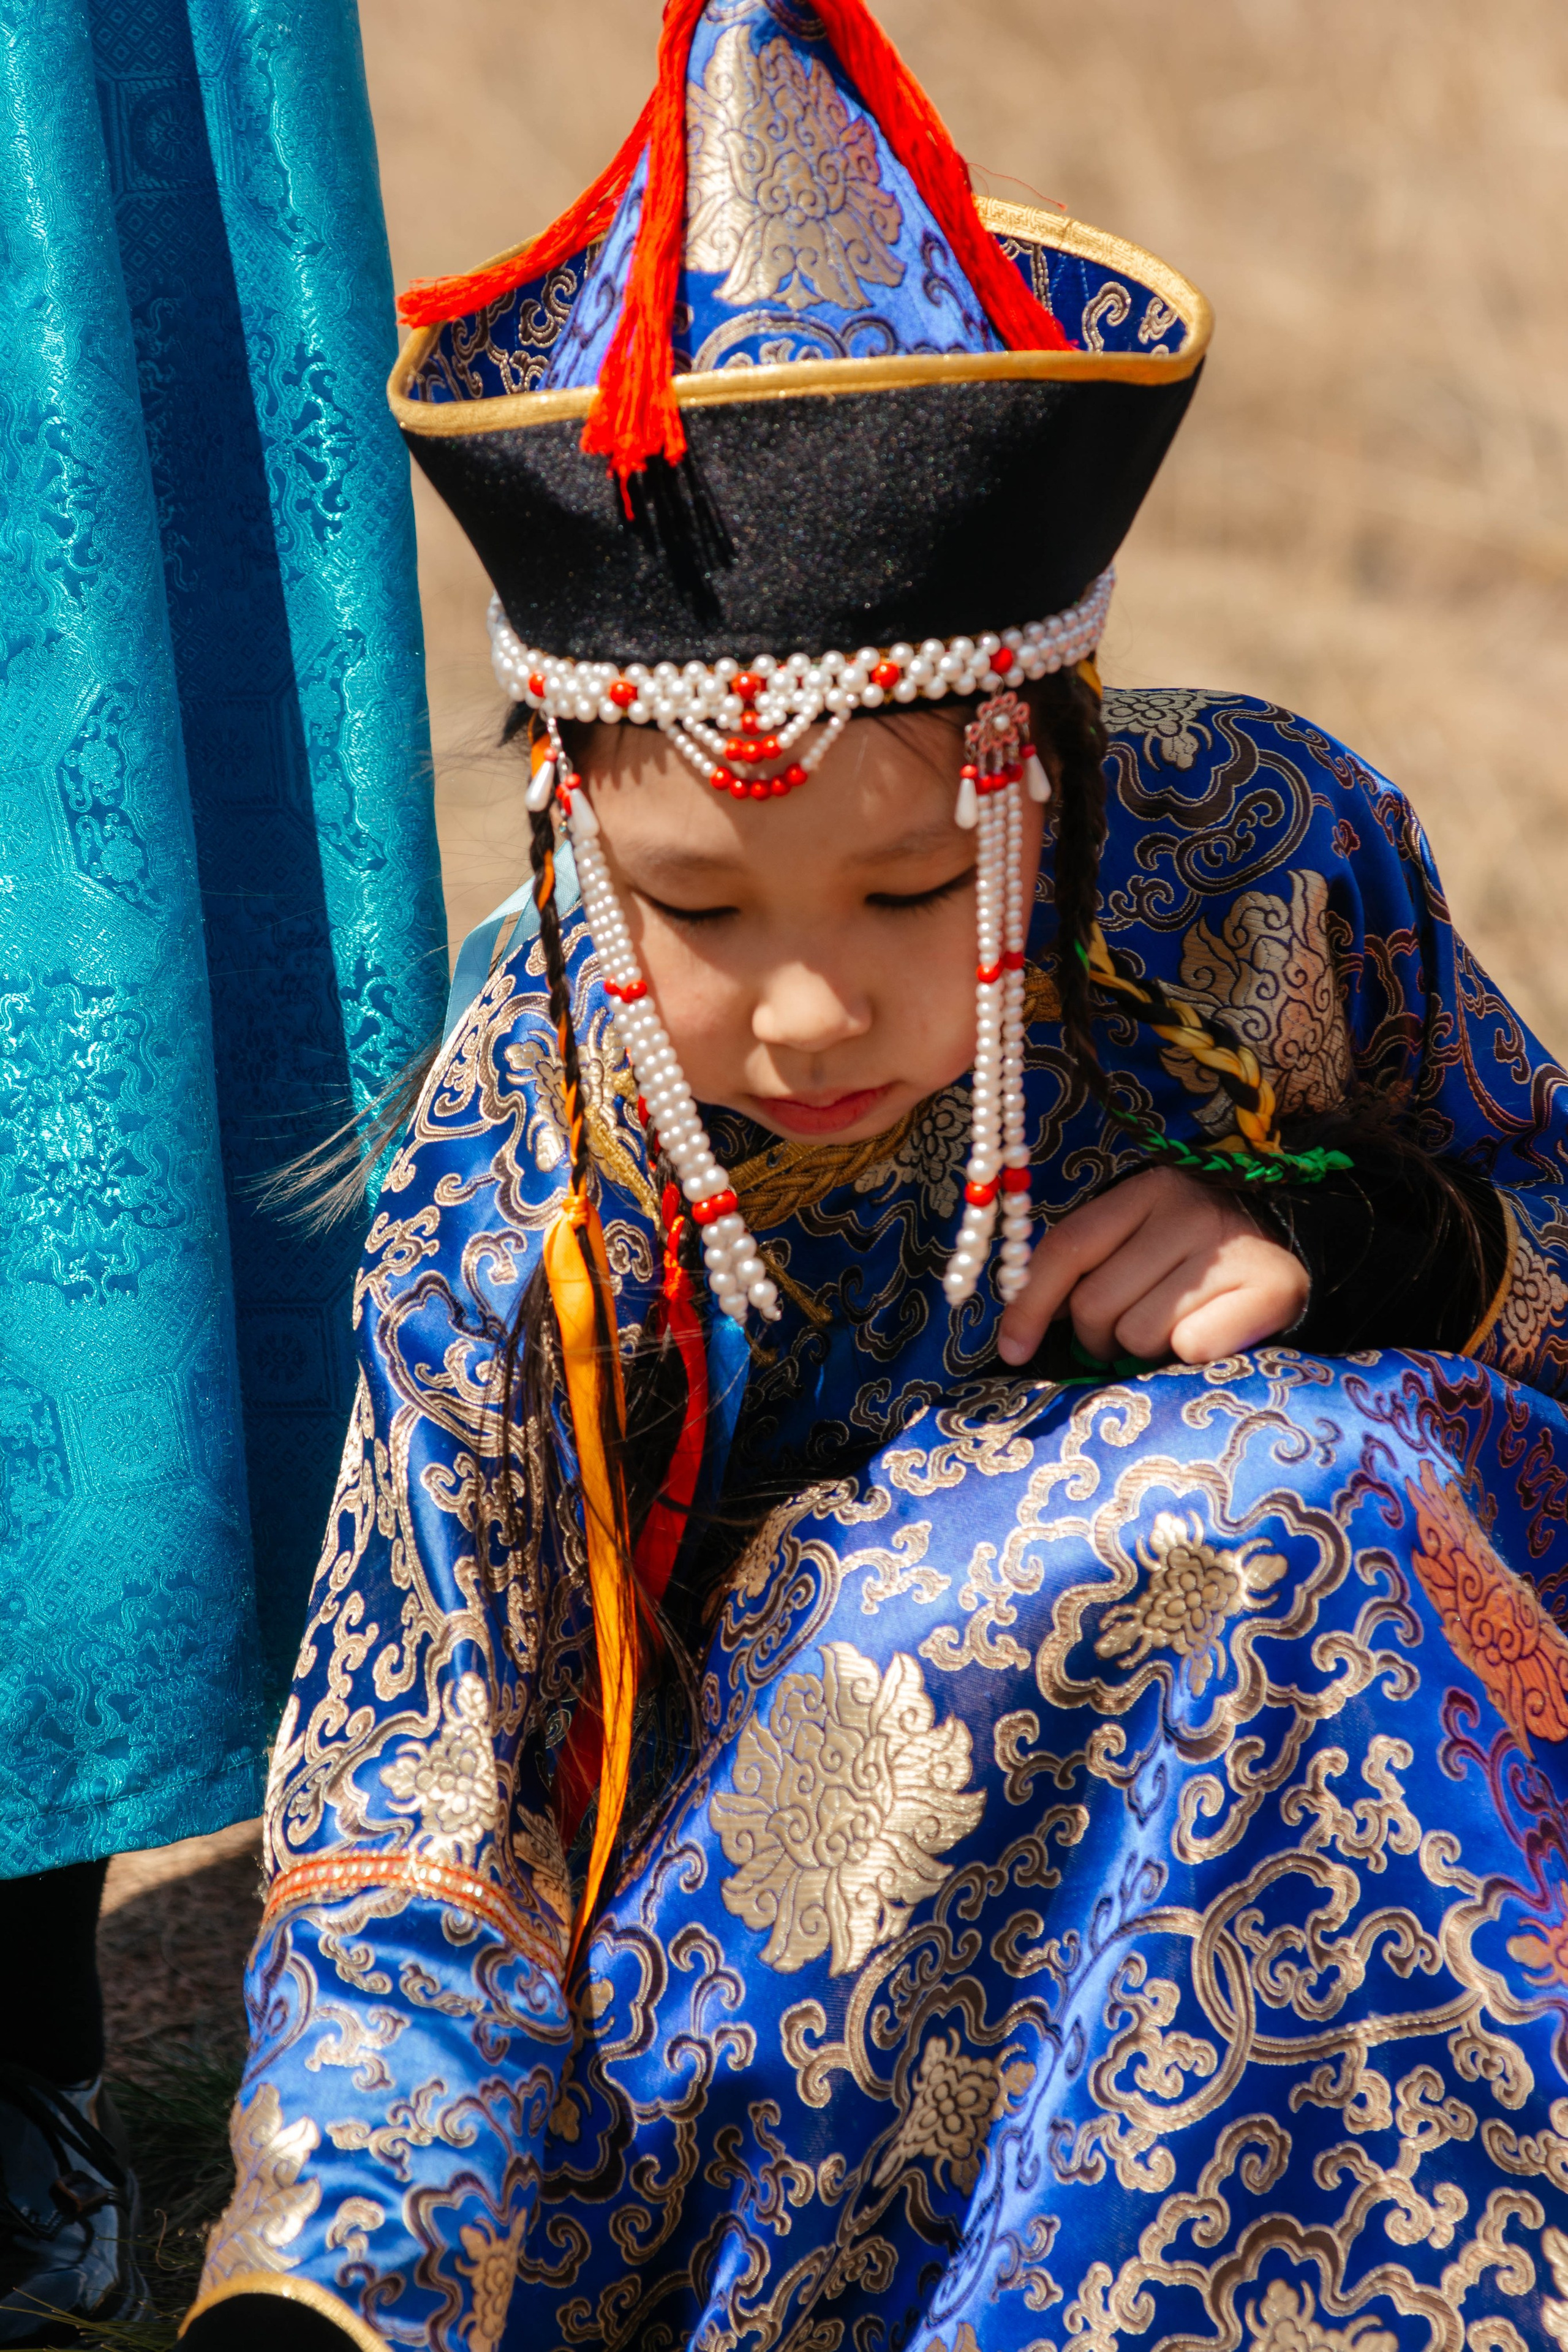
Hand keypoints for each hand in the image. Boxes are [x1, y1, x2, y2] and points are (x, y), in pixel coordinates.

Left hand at [996, 1167, 1309, 1367]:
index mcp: (1145, 1190)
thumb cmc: (1194, 1264)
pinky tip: (1207, 1338)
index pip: (1068, 1248)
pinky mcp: (1270, 1287)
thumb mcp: (1138, 1245)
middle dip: (1096, 1338)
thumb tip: (1024, 1323)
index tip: (1013, 1349)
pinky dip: (1189, 1358)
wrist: (1288, 1261)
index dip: (1030, 1305)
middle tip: (1121, 1339)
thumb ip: (1087, 1269)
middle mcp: (1188, 1209)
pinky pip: (1191, 1347)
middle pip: (1095, 1303)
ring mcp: (1228, 1248)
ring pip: (1137, 1334)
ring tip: (1166, 1334)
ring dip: (1140, 1352)